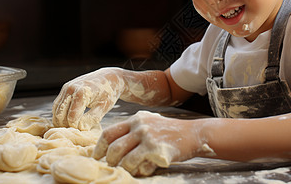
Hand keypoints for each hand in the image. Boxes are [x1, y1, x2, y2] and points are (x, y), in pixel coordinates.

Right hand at [52, 68, 124, 129]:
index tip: (83, 131)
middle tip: (76, 131)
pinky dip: (60, 114)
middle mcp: (71, 89)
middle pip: (60, 115)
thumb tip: (81, 129)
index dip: (76, 127)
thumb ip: (93, 118)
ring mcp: (66, 88)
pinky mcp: (64, 89)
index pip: (72, 117)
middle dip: (66, 125)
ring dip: (61, 121)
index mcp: (81, 92)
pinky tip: (68, 120)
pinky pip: (57, 105)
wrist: (108, 77)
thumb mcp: (105, 106)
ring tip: (72, 127)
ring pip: (56, 110)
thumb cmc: (108, 92)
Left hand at [92, 111, 215, 175]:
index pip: (109, 133)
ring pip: (124, 160)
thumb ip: (133, 131)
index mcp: (136, 119)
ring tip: (131, 169)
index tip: (97, 157)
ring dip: (125, 168)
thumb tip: (112, 147)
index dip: (99, 147)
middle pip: (114, 148)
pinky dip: (139, 171)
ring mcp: (148, 138)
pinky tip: (146, 168)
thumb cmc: (170, 132)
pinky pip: (138, 166)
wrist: (193, 134)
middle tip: (113, 166)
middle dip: (110, 161)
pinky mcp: (156, 150)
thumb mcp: (150, 123)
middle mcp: (140, 126)